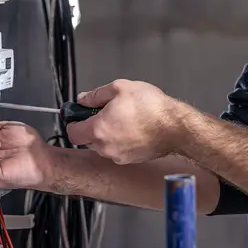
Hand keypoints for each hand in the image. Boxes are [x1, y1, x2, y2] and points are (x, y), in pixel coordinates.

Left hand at [67, 79, 183, 163]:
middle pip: (87, 139)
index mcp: (98, 129)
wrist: (175, 127)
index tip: (80, 114)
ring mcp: (118, 156)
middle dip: (92, 126)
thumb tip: (84, 99)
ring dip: (107, 134)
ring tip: (124, 118)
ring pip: (103, 145)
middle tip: (106, 111)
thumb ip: (96, 94)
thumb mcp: (121, 87)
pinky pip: (118, 150)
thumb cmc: (151, 108)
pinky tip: (134, 128)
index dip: (74, 121)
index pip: (72, 132)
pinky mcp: (131, 159)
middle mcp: (105, 147)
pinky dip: (121, 140)